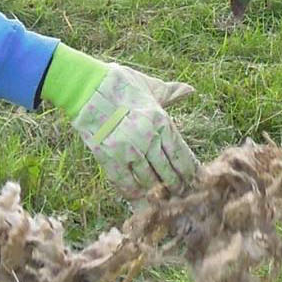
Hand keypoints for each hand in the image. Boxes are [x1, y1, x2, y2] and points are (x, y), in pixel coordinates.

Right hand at [42, 45, 197, 199]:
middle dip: (176, 185)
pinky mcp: (109, 158)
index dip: (189, 171)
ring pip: (149, 181)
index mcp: (162, 122)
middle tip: (181, 193)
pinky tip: (138, 195)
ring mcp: (129, 151)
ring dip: (157, 192)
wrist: (86, 87)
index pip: (181, 154)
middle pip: (168, 172)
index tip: (194, 180)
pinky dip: (132, 191)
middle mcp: (149, 139)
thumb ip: (171, 93)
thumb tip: (190, 90)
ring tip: (163, 197)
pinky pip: (124, 182)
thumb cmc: (120, 83)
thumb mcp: (149, 87)